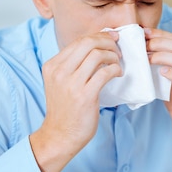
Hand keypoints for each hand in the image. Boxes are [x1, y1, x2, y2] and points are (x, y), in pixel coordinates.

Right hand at [30, 31, 121, 171]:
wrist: (60, 135)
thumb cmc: (65, 109)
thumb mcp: (60, 82)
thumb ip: (72, 66)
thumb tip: (95, 47)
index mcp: (52, 66)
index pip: (78, 41)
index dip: (99, 36)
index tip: (111, 38)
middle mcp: (59, 72)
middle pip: (88, 43)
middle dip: (107, 42)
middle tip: (117, 49)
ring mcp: (71, 84)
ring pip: (97, 55)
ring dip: (113, 56)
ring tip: (118, 63)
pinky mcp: (85, 96)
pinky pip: (105, 73)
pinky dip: (115, 70)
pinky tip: (118, 74)